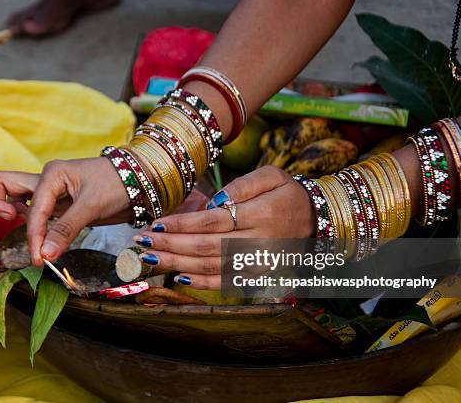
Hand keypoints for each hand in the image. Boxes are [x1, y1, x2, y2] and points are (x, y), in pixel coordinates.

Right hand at [0, 157, 130, 264]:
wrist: (140, 181)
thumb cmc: (118, 185)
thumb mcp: (92, 206)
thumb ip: (66, 229)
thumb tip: (44, 255)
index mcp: (52, 174)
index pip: (32, 210)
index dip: (34, 236)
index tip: (40, 259)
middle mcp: (46, 180)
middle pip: (3, 184)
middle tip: (12, 222)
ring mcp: (50, 192)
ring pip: (16, 198)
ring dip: (15, 215)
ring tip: (34, 236)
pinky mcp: (58, 204)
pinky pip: (34, 212)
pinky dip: (32, 224)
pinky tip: (44, 237)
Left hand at [134, 166, 314, 289]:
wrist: (316, 220)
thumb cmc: (288, 194)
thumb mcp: (272, 176)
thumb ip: (242, 185)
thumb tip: (213, 202)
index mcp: (261, 214)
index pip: (212, 222)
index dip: (181, 225)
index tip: (156, 223)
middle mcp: (259, 242)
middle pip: (206, 247)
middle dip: (170, 245)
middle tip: (143, 241)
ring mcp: (258, 263)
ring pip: (211, 268)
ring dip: (177, 264)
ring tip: (150, 257)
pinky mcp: (257, 276)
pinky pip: (225, 282)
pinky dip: (200, 283)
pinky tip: (177, 277)